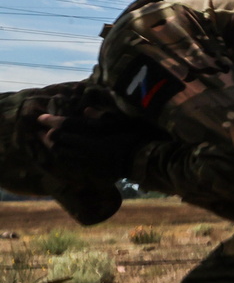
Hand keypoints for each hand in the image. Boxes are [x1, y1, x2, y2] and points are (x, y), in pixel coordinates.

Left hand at [36, 113, 158, 181]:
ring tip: (49, 141)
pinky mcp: (90, 172)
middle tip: (41, 129)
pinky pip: (69, 165)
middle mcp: (88, 152)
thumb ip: (102, 118)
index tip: (40, 117)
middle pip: (58, 142)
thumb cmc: (135, 139)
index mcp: (95, 138)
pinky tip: (61, 154)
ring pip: (61, 155)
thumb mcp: (123, 124)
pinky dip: (62, 157)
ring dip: (52, 147)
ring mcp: (87, 164)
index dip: (52, 121)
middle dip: (48, 135)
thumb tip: (84, 110)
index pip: (67, 127)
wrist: (143, 163)